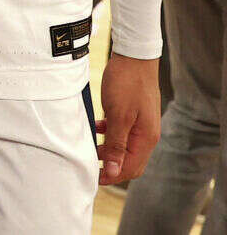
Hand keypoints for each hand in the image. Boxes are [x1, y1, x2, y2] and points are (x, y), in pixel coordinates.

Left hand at [97, 51, 161, 183]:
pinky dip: (108, 135)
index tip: (92, 179)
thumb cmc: (127, 83)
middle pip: (129, 161)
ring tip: (88, 150)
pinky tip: (96, 128)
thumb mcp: (118, 116)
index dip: (112, 176)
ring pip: (124, 147)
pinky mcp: (133, 114)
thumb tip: (112, 171)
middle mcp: (146, 134)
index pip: (131, 168)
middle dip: (110, 167)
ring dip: (107, 151)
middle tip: (88, 168)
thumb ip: (115, 144)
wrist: (134, 56)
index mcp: (146, 138)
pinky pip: (121, 132)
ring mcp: (141, 124)